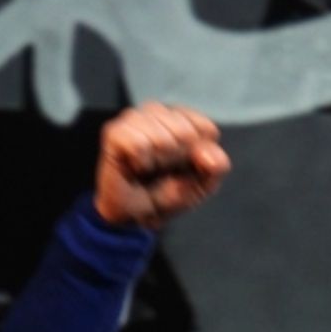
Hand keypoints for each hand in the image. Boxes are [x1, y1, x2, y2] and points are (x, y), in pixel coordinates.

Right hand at [94, 101, 229, 229]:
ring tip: (148, 169)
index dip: (198, 156)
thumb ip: (215, 168)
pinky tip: (135, 166)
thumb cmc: (165, 196)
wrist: (133, 217)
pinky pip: (139, 144)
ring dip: (158, 162)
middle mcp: (158, 113)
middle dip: (177, 161)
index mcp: (182, 120)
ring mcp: (135, 119)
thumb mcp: (200, 186)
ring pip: (161, 136)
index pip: (205, 128)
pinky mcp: (115, 132)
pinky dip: (141, 162)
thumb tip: (207, 154)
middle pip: (185, 131)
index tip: (185, 169)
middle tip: (162, 172)